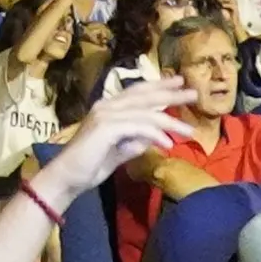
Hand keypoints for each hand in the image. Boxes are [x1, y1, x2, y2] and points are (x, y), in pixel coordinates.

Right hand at [37, 79, 191, 205]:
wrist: (66, 178)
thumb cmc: (88, 167)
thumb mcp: (116, 153)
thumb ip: (132, 144)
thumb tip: (148, 140)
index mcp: (108, 109)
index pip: (137, 92)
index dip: (158, 86)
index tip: (178, 83)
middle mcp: (106, 106)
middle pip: (145, 96)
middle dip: (171, 94)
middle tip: (194, 93)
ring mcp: (106, 115)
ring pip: (146, 113)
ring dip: (171, 122)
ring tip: (190, 132)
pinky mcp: (107, 128)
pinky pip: (139, 127)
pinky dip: (155, 135)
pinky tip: (168, 145)